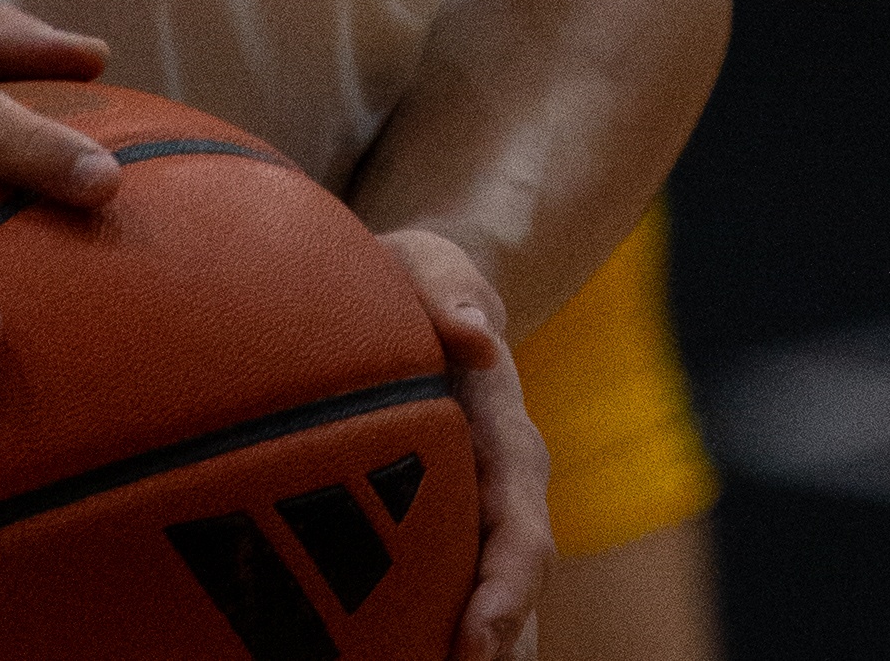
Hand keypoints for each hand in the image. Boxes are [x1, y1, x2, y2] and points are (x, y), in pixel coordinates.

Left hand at [371, 229, 552, 660]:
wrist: (417, 298)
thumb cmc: (419, 283)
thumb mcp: (431, 267)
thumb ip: (450, 291)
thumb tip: (477, 336)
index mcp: (508, 446)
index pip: (522, 535)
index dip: (506, 595)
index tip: (477, 641)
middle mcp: (500, 501)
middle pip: (511, 605)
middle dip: (491, 652)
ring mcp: (471, 525)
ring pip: (485, 619)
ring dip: (461, 652)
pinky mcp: (436, 537)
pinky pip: (437, 602)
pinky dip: (422, 638)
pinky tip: (367, 650)